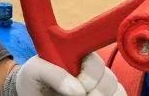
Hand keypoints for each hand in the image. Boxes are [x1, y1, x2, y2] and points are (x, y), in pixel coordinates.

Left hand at [6, 53, 124, 95]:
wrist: (32, 93)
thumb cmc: (33, 80)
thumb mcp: (34, 70)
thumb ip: (51, 72)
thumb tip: (77, 90)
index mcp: (78, 56)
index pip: (96, 59)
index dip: (92, 73)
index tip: (80, 84)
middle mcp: (93, 71)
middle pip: (109, 78)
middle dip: (95, 90)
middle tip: (79, 95)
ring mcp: (100, 86)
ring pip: (117, 90)